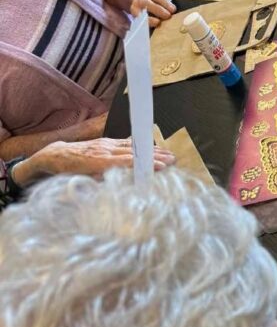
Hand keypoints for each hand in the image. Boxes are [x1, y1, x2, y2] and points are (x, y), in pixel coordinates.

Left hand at [19, 138, 174, 183]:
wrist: (54, 155)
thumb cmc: (68, 171)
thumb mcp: (82, 180)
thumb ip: (101, 180)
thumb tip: (120, 184)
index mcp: (99, 160)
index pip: (127, 161)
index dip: (145, 163)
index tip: (160, 166)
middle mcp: (104, 149)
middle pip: (134, 152)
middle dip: (155, 156)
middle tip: (172, 160)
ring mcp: (106, 144)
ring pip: (133, 146)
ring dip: (151, 150)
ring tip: (169, 153)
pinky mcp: (106, 142)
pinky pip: (126, 143)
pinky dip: (141, 145)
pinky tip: (153, 147)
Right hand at [129, 0, 175, 25]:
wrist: (141, 1)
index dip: (165, 3)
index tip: (173, 9)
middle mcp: (142, 1)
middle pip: (149, 5)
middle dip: (158, 10)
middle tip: (168, 16)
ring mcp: (137, 10)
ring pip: (142, 14)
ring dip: (149, 19)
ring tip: (157, 22)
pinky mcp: (136, 19)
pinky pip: (139, 23)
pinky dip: (143, 27)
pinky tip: (148, 31)